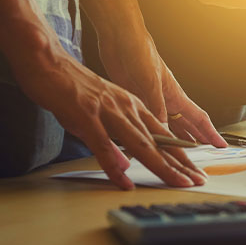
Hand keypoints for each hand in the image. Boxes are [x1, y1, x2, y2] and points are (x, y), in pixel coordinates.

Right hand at [13, 50, 208, 189]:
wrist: (46, 62)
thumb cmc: (70, 87)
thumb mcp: (100, 111)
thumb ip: (114, 136)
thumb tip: (123, 162)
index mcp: (132, 106)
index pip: (163, 136)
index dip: (180, 155)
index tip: (194, 172)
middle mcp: (126, 108)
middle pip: (159, 142)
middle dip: (181, 164)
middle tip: (199, 180)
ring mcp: (108, 112)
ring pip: (141, 144)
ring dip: (161, 166)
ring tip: (178, 182)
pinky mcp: (87, 116)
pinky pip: (103, 145)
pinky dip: (114, 166)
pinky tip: (125, 182)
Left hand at [96, 24, 227, 147]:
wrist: (121, 38)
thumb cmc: (140, 52)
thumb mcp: (149, 82)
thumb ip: (156, 106)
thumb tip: (164, 130)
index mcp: (175, 94)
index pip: (199, 118)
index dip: (210, 133)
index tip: (221, 145)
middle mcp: (166, 99)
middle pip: (186, 125)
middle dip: (196, 140)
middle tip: (203, 156)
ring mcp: (151, 100)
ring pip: (168, 124)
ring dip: (175, 138)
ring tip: (181, 154)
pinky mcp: (136, 98)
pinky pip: (147, 120)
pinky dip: (150, 132)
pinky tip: (148, 139)